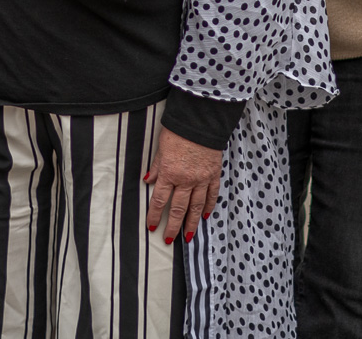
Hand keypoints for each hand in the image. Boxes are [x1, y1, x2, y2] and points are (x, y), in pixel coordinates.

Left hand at [143, 126, 222, 243]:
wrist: (201, 121)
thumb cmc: (178, 131)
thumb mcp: (161, 147)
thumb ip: (156, 166)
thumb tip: (148, 180)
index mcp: (169, 173)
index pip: (160, 200)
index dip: (154, 215)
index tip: (151, 227)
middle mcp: (185, 180)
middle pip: (178, 208)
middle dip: (172, 226)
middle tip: (168, 240)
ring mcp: (201, 179)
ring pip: (196, 206)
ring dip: (191, 223)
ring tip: (188, 236)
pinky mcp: (213, 174)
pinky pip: (211, 195)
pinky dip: (209, 206)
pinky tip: (205, 216)